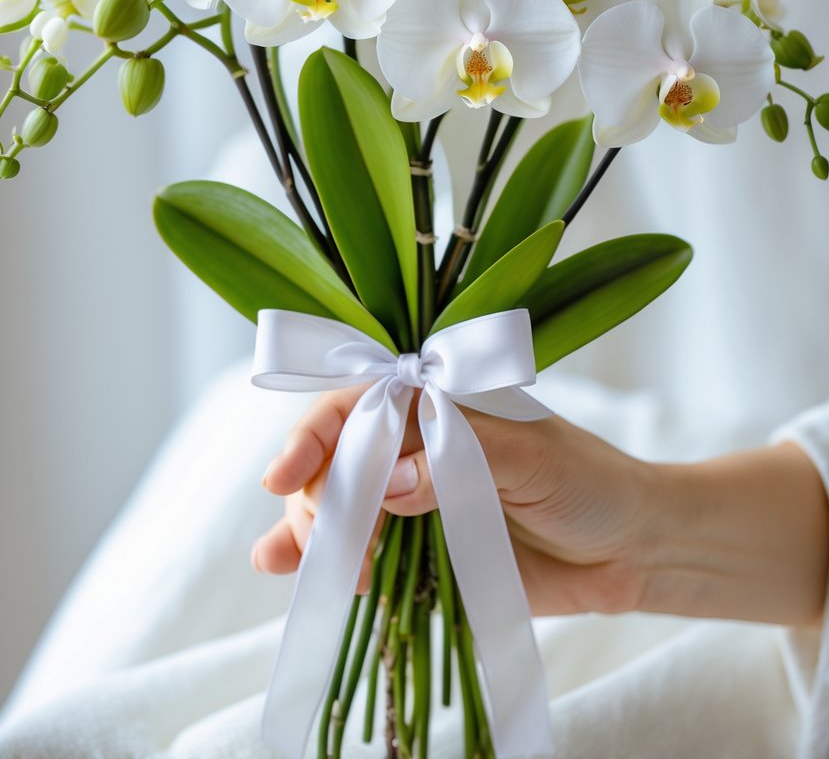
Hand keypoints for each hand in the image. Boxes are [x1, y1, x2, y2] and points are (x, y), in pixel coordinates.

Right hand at [251, 387, 654, 615]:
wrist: (629, 548)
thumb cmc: (588, 481)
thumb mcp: (530, 457)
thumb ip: (457, 459)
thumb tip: (387, 480)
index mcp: (436, 404)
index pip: (356, 405)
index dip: (314, 435)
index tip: (282, 475)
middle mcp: (414, 447)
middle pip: (334, 461)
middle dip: (319, 498)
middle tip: (339, 540)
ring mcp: (412, 501)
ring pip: (336, 508)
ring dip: (312, 534)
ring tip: (315, 566)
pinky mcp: (420, 552)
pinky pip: (360, 553)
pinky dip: (319, 561)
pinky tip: (281, 570)